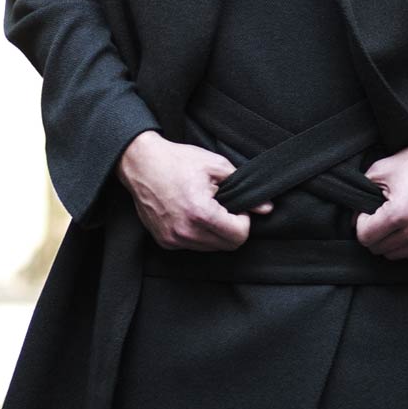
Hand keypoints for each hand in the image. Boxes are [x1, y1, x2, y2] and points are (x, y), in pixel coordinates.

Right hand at [119, 130, 258, 252]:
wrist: (141, 163)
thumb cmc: (178, 160)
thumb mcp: (215, 166)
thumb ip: (243, 188)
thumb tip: (266, 208)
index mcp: (201, 213)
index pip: (239, 236)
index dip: (244, 220)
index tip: (237, 206)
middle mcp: (186, 231)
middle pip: (227, 246)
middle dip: (232, 228)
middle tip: (224, 208)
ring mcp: (173, 239)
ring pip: (210, 248)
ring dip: (215, 233)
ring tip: (206, 209)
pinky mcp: (164, 242)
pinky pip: (192, 246)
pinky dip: (198, 234)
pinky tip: (191, 215)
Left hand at [354, 138, 407, 260]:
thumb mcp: (383, 169)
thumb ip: (362, 192)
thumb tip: (354, 217)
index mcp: (399, 213)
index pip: (365, 237)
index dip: (361, 223)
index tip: (368, 212)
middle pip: (379, 249)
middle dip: (375, 233)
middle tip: (382, 216)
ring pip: (396, 255)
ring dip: (391, 241)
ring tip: (397, 221)